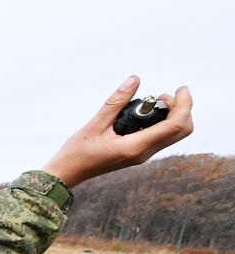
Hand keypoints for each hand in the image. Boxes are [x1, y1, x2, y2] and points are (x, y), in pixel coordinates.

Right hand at [43, 76, 192, 187]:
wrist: (68, 174)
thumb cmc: (77, 152)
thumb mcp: (95, 124)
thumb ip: (117, 102)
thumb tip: (135, 80)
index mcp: (136, 147)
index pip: (175, 125)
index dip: (184, 104)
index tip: (180, 88)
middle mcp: (144, 153)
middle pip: (182, 130)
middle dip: (181, 109)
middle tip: (160, 96)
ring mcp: (143, 155)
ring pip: (174, 134)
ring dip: (172, 115)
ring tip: (152, 102)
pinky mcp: (139, 153)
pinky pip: (162, 136)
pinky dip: (163, 121)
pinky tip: (144, 114)